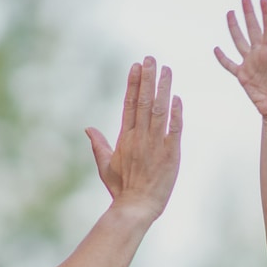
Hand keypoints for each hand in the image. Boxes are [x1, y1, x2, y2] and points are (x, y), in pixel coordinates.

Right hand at [85, 57, 182, 220]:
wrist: (136, 208)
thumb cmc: (121, 190)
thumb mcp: (105, 166)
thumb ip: (99, 145)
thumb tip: (88, 128)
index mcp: (126, 138)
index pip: (129, 105)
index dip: (133, 84)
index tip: (136, 66)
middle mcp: (140, 137)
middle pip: (143, 102)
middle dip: (148, 79)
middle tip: (151, 58)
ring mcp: (156, 145)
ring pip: (159, 111)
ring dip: (163, 89)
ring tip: (166, 69)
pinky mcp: (171, 154)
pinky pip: (174, 130)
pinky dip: (176, 114)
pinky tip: (177, 98)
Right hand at [214, 0, 266, 120]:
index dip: (266, 13)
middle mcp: (260, 55)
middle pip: (253, 29)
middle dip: (249, 14)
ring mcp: (250, 64)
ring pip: (239, 41)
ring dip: (234, 28)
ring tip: (230, 13)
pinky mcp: (242, 76)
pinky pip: (229, 64)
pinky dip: (223, 58)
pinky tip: (217, 48)